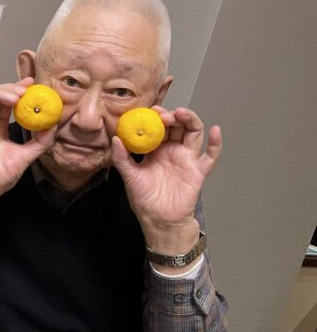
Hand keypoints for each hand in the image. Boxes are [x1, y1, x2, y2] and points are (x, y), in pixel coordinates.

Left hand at [112, 106, 221, 250]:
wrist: (158, 220)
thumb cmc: (144, 198)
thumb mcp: (129, 176)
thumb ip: (121, 158)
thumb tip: (115, 139)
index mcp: (156, 150)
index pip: (158, 127)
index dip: (155, 117)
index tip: (149, 111)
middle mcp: (173, 150)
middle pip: (177, 126)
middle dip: (171, 116)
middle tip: (162, 114)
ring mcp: (187, 159)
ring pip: (194, 133)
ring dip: (190, 120)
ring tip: (181, 113)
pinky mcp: (198, 171)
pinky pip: (211, 156)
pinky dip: (215, 143)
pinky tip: (215, 130)